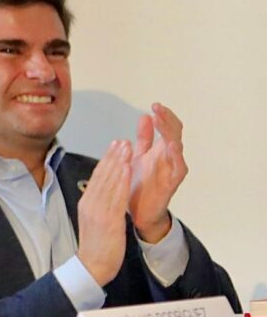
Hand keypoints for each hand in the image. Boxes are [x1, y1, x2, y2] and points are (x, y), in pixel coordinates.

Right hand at [74, 141, 132, 286]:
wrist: (92, 266)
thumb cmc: (96, 246)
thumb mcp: (94, 221)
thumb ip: (99, 206)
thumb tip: (105, 193)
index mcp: (87, 203)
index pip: (97, 177)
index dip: (106, 160)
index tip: (114, 147)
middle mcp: (90, 203)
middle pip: (102, 175)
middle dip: (113, 156)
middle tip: (122, 140)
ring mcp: (98, 210)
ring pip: (109, 181)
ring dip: (118, 162)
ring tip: (126, 147)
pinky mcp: (108, 219)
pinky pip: (116, 196)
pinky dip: (121, 180)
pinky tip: (127, 168)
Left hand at [127, 103, 185, 241]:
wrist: (138, 212)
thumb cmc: (140, 184)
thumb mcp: (138, 156)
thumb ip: (144, 138)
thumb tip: (145, 116)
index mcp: (159, 150)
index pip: (166, 127)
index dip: (162, 116)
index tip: (154, 105)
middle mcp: (168, 157)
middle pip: (173, 132)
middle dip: (166, 119)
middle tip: (157, 107)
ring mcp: (172, 169)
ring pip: (176, 146)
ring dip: (169, 132)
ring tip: (161, 119)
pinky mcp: (172, 182)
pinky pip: (179, 168)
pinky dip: (176, 155)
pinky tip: (172, 145)